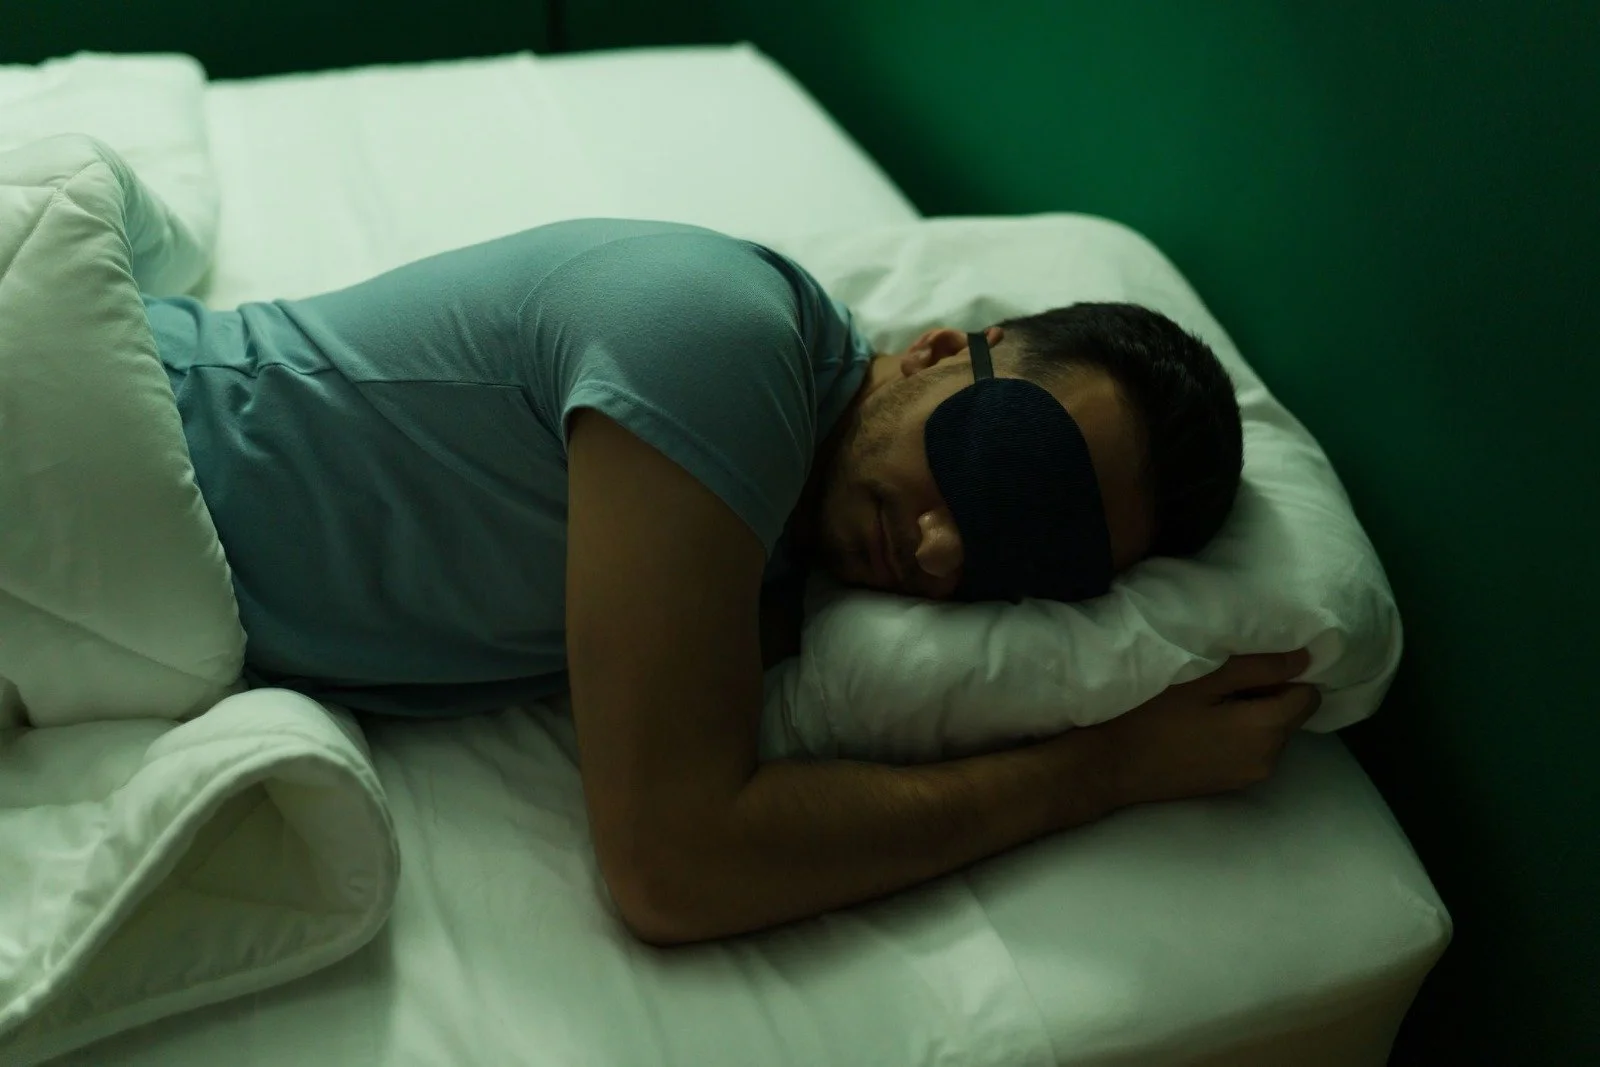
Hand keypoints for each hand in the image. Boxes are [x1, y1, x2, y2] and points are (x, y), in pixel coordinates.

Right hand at [1091, 650, 1321, 808]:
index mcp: (1265, 729)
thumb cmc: (1152, 715)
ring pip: (1274, 734)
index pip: (1309, 696)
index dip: (1287, 676)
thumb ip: (1258, 668)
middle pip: (1292, 716)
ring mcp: (1250, 776)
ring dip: (1255, 716)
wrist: (1112, 766)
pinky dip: (1242, 735)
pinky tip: (1205, 728)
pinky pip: (1255, 751)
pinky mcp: (1232, 785)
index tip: (1251, 667)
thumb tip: (1305, 658)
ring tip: (1211, 705)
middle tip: (1223, 682)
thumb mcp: (1203, 679)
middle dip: (1271, 695)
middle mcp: (1268, 759)